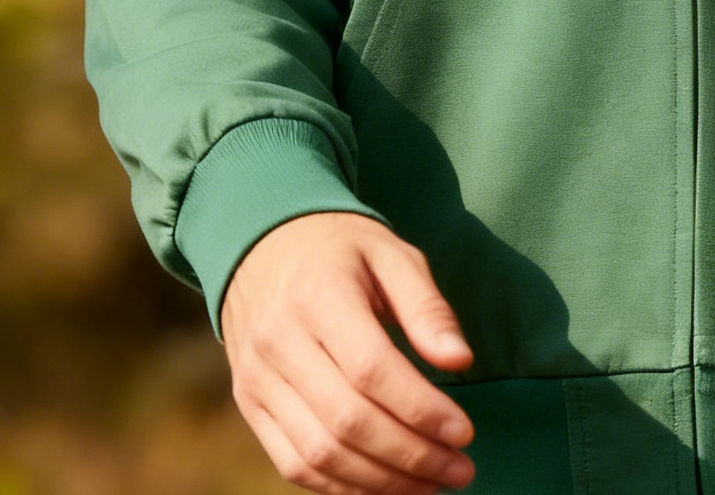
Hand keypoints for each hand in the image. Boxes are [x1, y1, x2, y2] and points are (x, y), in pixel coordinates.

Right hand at [222, 209, 476, 491]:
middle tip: (460, 469)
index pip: (371, 369)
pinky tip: (384, 485)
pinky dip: (341, 487)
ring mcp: (258, 379)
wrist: (259, 244)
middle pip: (348, 421)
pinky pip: (293, 464)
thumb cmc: (339, 249)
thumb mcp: (390, 254)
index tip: (465, 432)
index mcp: (319, 295)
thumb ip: (425, 306)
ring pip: (320, 454)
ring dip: (381, 481)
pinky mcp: (249, 405)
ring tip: (431, 484)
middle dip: (411, 456)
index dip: (420, 409)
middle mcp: (280, 342)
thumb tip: (461, 360)